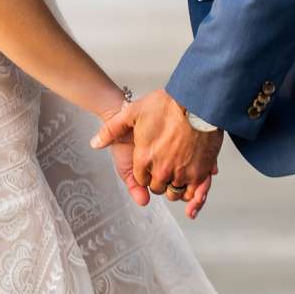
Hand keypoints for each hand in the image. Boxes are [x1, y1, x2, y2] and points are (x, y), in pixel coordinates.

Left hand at [91, 90, 221, 217]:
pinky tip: (191, 182)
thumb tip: (95, 143)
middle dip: (160, 180)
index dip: (146, 173)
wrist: (196, 101)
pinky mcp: (199, 172)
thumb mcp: (132, 112)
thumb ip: (111, 130)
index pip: (141, 180)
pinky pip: (193, 192)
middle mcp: (161, 169)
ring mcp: (181, 172)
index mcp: (144, 158)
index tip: (151, 165)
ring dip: (176, 185)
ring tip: (178, 173)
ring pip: (175, 192)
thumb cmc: (167, 105)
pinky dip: (192, 190)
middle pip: (158, 187)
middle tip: (165, 167)